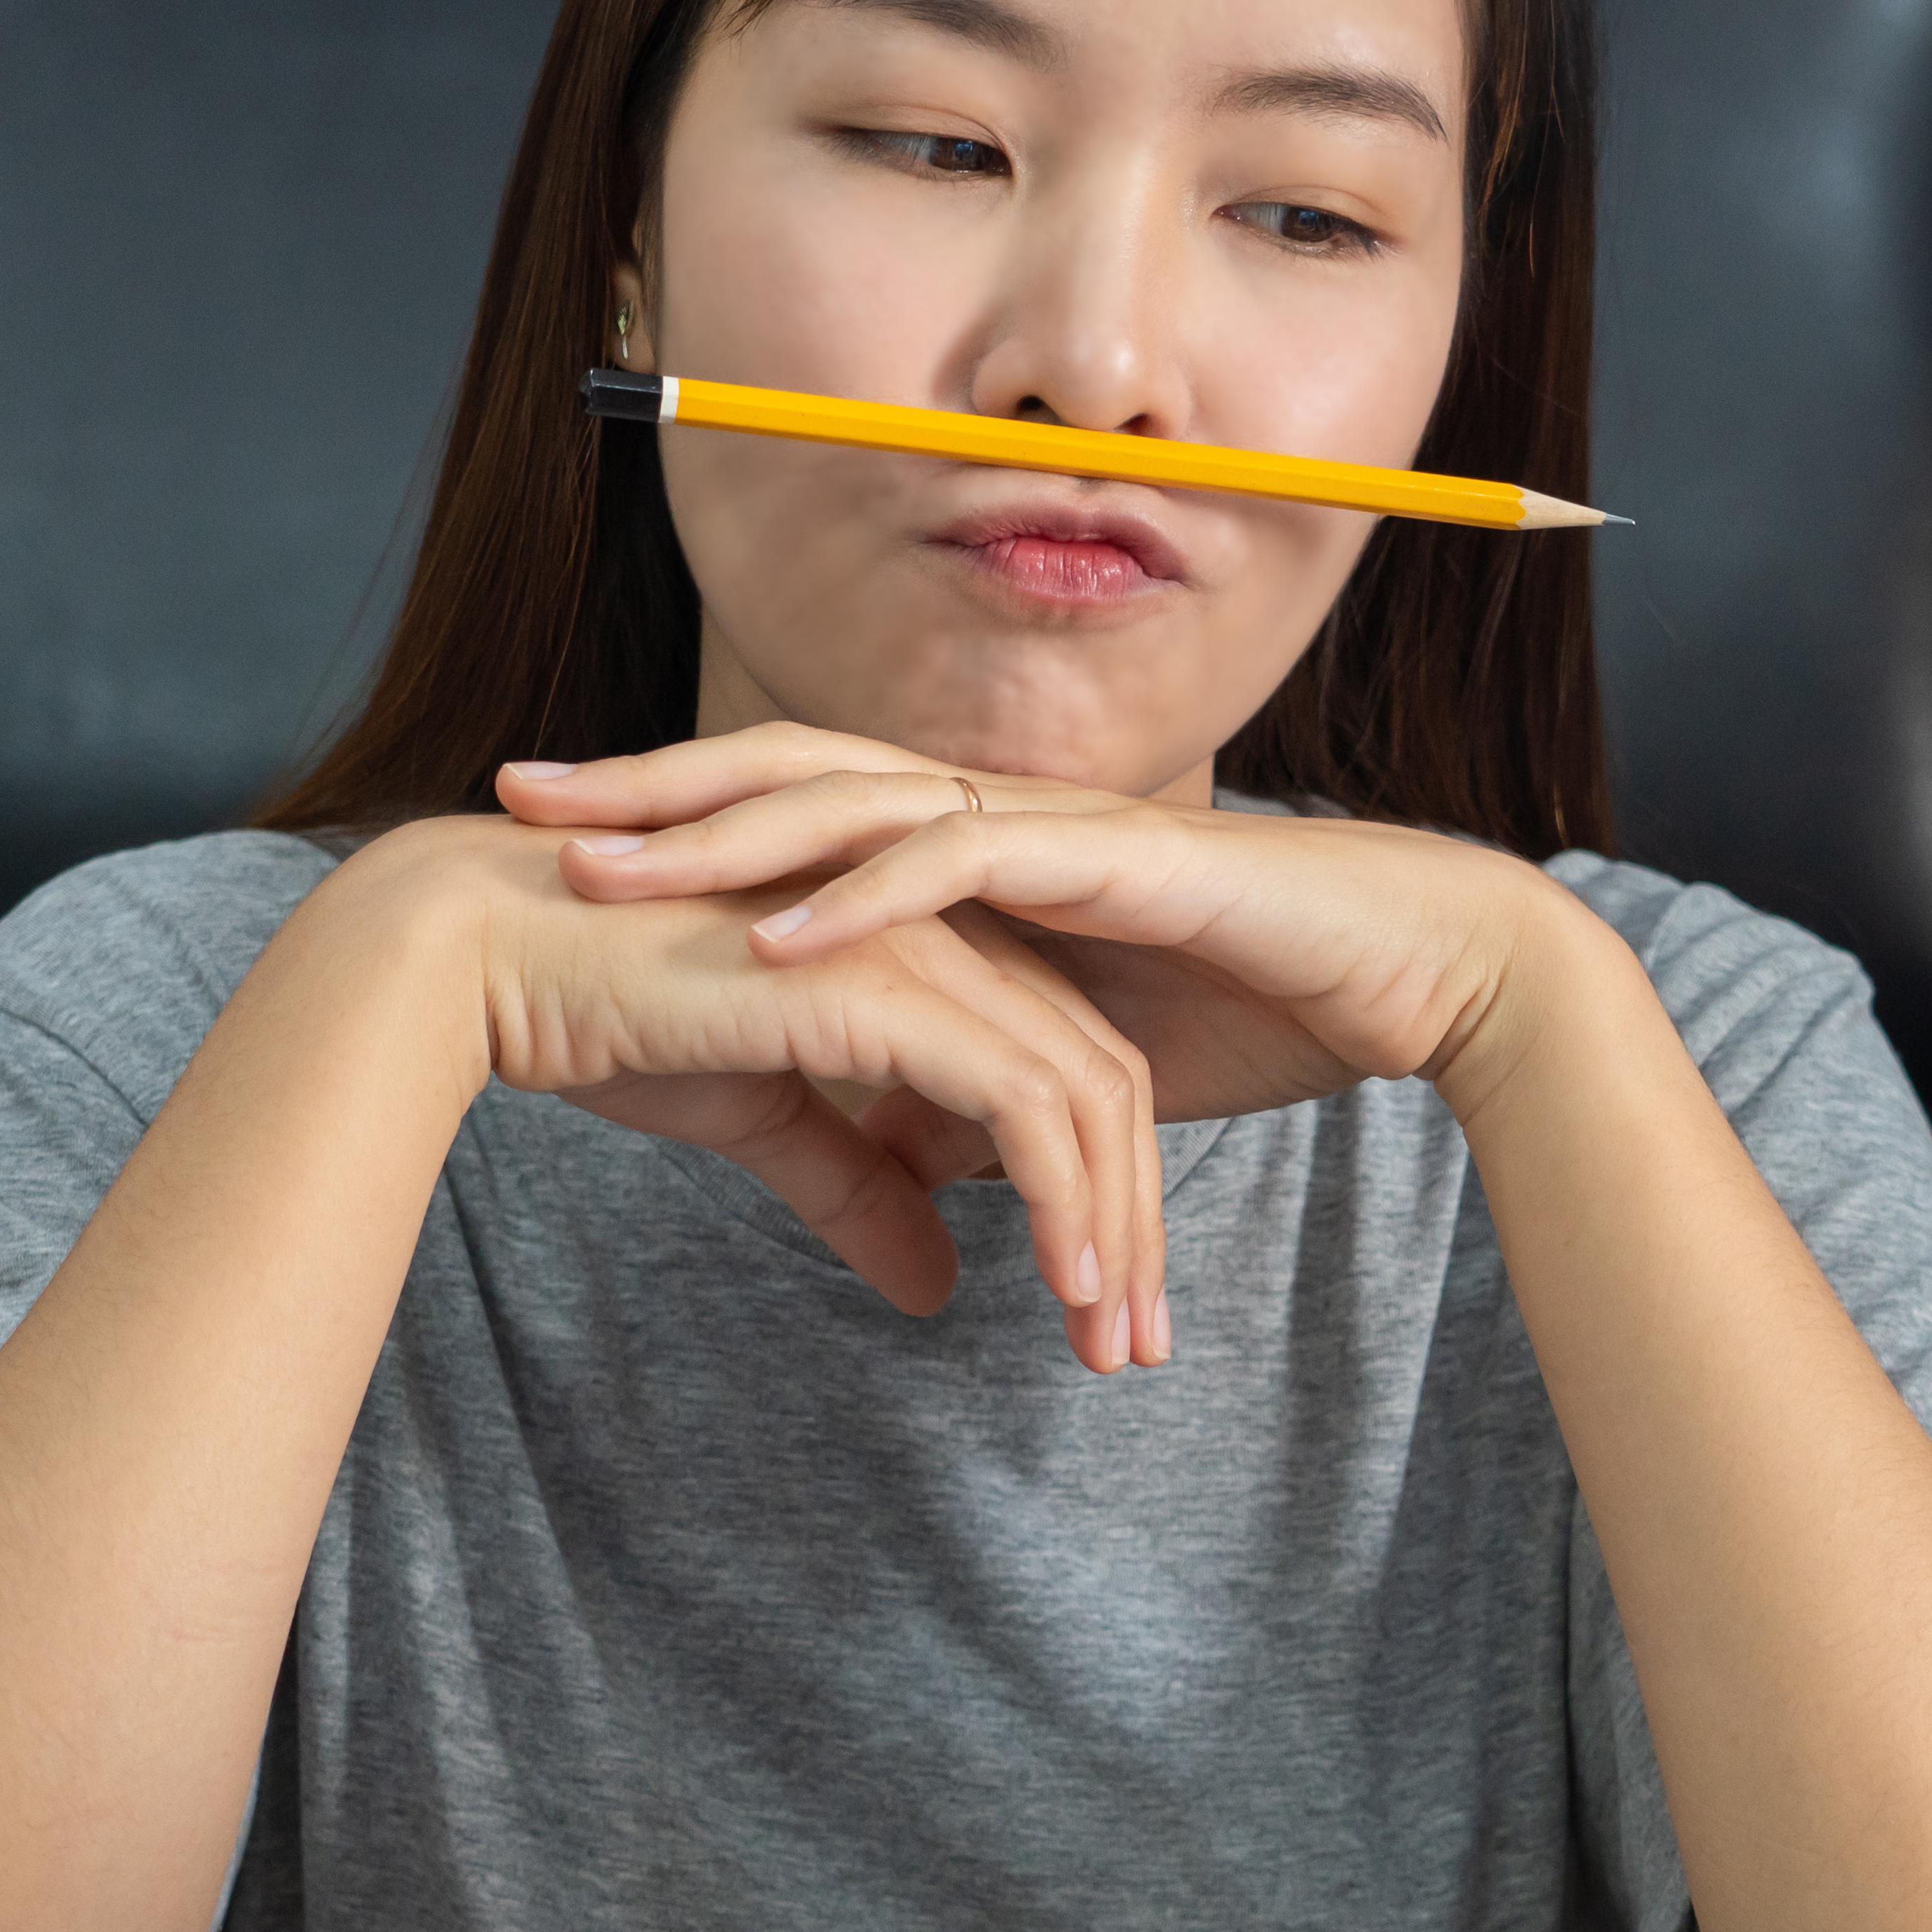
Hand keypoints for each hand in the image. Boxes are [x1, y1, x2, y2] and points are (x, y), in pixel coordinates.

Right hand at [358, 809, 1165, 1369]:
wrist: (488, 957)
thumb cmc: (602, 1015)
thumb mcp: (763, 1122)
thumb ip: (860, 1186)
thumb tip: (938, 1284)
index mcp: (920, 948)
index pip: (1059, 1066)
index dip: (1098, 1189)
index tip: (1100, 1309)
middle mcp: (941, 933)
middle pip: (1103, 1079)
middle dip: (1135, 1221)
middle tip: (1137, 1345)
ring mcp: (920, 949)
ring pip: (1087, 1093)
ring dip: (1115, 1227)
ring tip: (1113, 1339)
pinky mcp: (886, 988)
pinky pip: (1027, 1100)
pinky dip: (1066, 1195)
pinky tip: (1071, 1283)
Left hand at [499, 726, 1557, 1141]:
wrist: (1411, 976)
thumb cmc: (1257, 1006)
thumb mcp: (1071, 1064)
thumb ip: (972, 1089)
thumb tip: (878, 1156)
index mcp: (984, 841)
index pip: (802, 807)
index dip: (679, 813)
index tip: (554, 831)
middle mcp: (1002, 809)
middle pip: (792, 775)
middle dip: (651, 788)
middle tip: (520, 800)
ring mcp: (1054, 824)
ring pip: (854, 801)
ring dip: (719, 832)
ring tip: (605, 862)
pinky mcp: (1111, 860)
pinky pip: (960, 864)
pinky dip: (860, 897)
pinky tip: (772, 928)